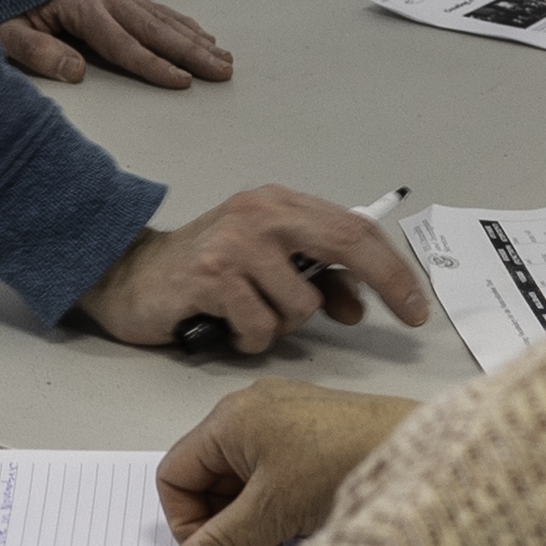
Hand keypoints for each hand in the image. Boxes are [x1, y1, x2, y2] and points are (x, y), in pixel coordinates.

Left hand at [0, 0, 234, 88]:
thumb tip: (75, 71)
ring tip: (221, 58)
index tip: (182, 81)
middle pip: (154, 29)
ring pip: (161, 18)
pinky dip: (181, 24)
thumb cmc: (4, 6)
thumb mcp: (7, 33)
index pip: (123, 44)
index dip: (154, 65)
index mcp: (80, 5)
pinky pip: (155, 9)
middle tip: (221, 71)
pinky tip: (200, 36)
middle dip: (191, 53)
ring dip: (194, 39)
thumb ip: (38, 52)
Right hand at [72, 185, 437, 355]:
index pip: (353, 227)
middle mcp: (261, 214)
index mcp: (280, 205)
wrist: (129, 277)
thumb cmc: (203, 275)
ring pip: (301, 304)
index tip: (416, 305)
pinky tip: (227, 327)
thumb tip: (359, 305)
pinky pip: (261, 327)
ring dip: (284, 327)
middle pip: (346, 242)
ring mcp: (236, 242)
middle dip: (385, 282)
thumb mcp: (266, 267)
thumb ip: (314, 278)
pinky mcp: (212, 275)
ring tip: (251, 319)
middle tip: (405, 318)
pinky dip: (251, 340)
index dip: (392, 267)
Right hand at [155, 381, 415, 545]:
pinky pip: (277, 475)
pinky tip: (307, 525)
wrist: (425, 450)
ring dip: (254, 520)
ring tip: (286, 543)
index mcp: (229, 419)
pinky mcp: (317, 433)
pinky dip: (281, 506)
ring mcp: (287, 419)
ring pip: (245, 481)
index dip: (185, 523)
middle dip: (224, 525)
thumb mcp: (270, 515)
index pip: (174, 475)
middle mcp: (252, 410)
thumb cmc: (342, 465)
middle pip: (208, 479)